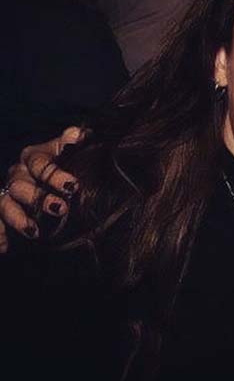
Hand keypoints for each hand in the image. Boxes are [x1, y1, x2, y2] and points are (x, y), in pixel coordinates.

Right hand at [0, 127, 84, 250]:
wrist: (47, 180)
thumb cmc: (59, 164)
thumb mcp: (65, 151)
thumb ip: (71, 142)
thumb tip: (78, 134)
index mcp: (32, 158)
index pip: (39, 164)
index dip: (55, 175)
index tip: (73, 185)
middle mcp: (17, 175)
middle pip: (21, 186)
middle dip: (40, 198)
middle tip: (60, 208)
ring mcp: (6, 195)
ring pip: (5, 206)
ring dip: (19, 219)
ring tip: (34, 232)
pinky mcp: (2, 214)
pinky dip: (0, 236)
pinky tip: (5, 247)